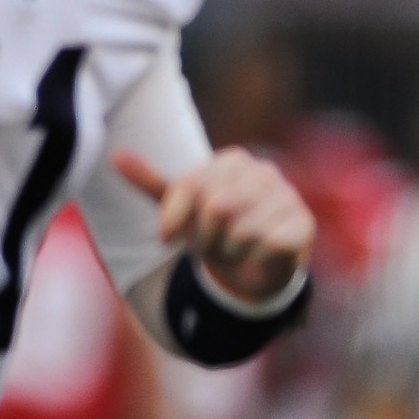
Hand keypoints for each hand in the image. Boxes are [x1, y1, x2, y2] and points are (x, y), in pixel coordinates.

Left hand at [113, 148, 312, 304]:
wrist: (253, 262)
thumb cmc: (213, 228)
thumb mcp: (179, 207)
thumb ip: (151, 182)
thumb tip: (115, 156)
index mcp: (233, 160)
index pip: (190, 185)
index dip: (173, 218)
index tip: (166, 238)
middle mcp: (265, 172)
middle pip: (216, 207)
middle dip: (203, 237)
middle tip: (209, 242)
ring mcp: (288, 196)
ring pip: (241, 230)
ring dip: (227, 250)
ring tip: (232, 248)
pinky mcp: (303, 225)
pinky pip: (266, 245)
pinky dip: (252, 259)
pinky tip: (256, 255)